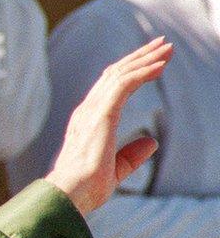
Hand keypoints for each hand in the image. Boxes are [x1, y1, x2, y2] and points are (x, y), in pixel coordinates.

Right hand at [44, 37, 171, 214]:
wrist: (70, 194)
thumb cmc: (86, 188)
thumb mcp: (115, 170)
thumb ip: (131, 155)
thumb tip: (152, 143)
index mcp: (87, 122)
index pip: (109, 88)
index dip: (131, 71)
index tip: (154, 62)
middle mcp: (87, 110)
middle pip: (115, 74)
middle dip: (139, 57)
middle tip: (162, 44)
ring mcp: (92, 110)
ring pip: (120, 74)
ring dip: (145, 59)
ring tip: (166, 49)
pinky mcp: (101, 113)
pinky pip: (124, 84)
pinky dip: (143, 72)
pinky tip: (161, 66)